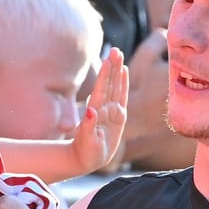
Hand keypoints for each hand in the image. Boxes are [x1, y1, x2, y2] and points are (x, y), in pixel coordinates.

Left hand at [66, 49, 127, 175]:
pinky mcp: (118, 115)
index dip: (105, 75)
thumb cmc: (85, 152)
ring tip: (119, 55)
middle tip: (115, 50)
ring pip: (116, 86)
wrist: (86, 158)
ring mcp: (111, 110)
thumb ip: (88, 126)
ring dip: (117, 71)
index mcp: (96, 112)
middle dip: (112, 67)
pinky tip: (124, 71)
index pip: (101, 89)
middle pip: (109, 84)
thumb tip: (90, 111)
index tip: (108, 60)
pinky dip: (123, 84)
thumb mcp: (86, 141)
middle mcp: (103, 108)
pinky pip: (122, 96)